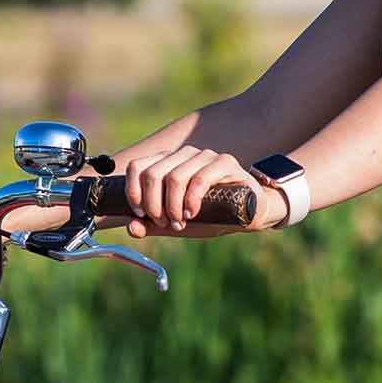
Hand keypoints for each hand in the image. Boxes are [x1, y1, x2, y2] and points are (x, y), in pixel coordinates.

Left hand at [119, 144, 283, 236]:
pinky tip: (193, 213)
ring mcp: (205, 156)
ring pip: (174, 177)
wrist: (249, 213)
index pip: (137, 166)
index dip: (133, 192)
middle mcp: (184, 155)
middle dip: (154, 205)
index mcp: (168, 163)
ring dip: (172, 206)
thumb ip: (153, 225)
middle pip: (152, 173)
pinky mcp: (224, 163)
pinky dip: (191, 200)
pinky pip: (199, 179)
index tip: (140, 214)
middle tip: (164, 223)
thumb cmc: (211, 215)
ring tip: (180, 222)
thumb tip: (132, 227)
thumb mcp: (177, 223)